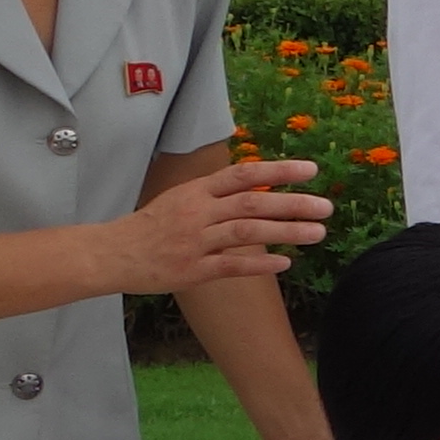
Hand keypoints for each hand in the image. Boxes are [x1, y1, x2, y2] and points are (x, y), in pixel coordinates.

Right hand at [117, 159, 330, 293]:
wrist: (112, 254)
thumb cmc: (152, 226)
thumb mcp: (181, 198)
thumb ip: (217, 194)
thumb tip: (259, 186)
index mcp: (196, 191)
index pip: (243, 174)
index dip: (278, 171)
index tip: (311, 170)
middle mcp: (198, 212)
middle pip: (252, 203)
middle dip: (293, 204)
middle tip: (326, 206)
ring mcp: (196, 241)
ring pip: (247, 233)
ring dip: (286, 232)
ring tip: (317, 233)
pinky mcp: (192, 270)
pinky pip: (232, 265)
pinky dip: (260, 263)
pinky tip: (286, 262)